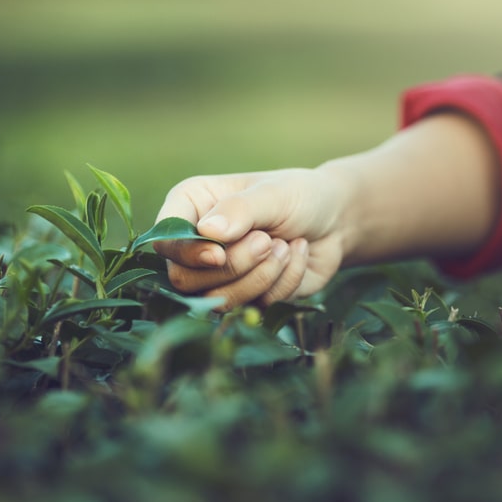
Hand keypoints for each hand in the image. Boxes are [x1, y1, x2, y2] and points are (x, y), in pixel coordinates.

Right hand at [153, 168, 349, 310]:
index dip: (186, 254)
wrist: (335, 220)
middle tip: (267, 242)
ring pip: (219, 300)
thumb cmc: (298, 196)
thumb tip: (207, 233)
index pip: (166, 241)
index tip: (218, 254)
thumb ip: (240, 210)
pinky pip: (255, 307)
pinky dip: (283, 283)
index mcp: (191, 206)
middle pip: (186, 279)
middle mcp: (198, 243)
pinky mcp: (247, 297)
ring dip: (260, 276)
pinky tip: (296, 254)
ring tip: (284, 247)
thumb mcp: (273, 194)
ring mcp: (220, 275)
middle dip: (234, 266)